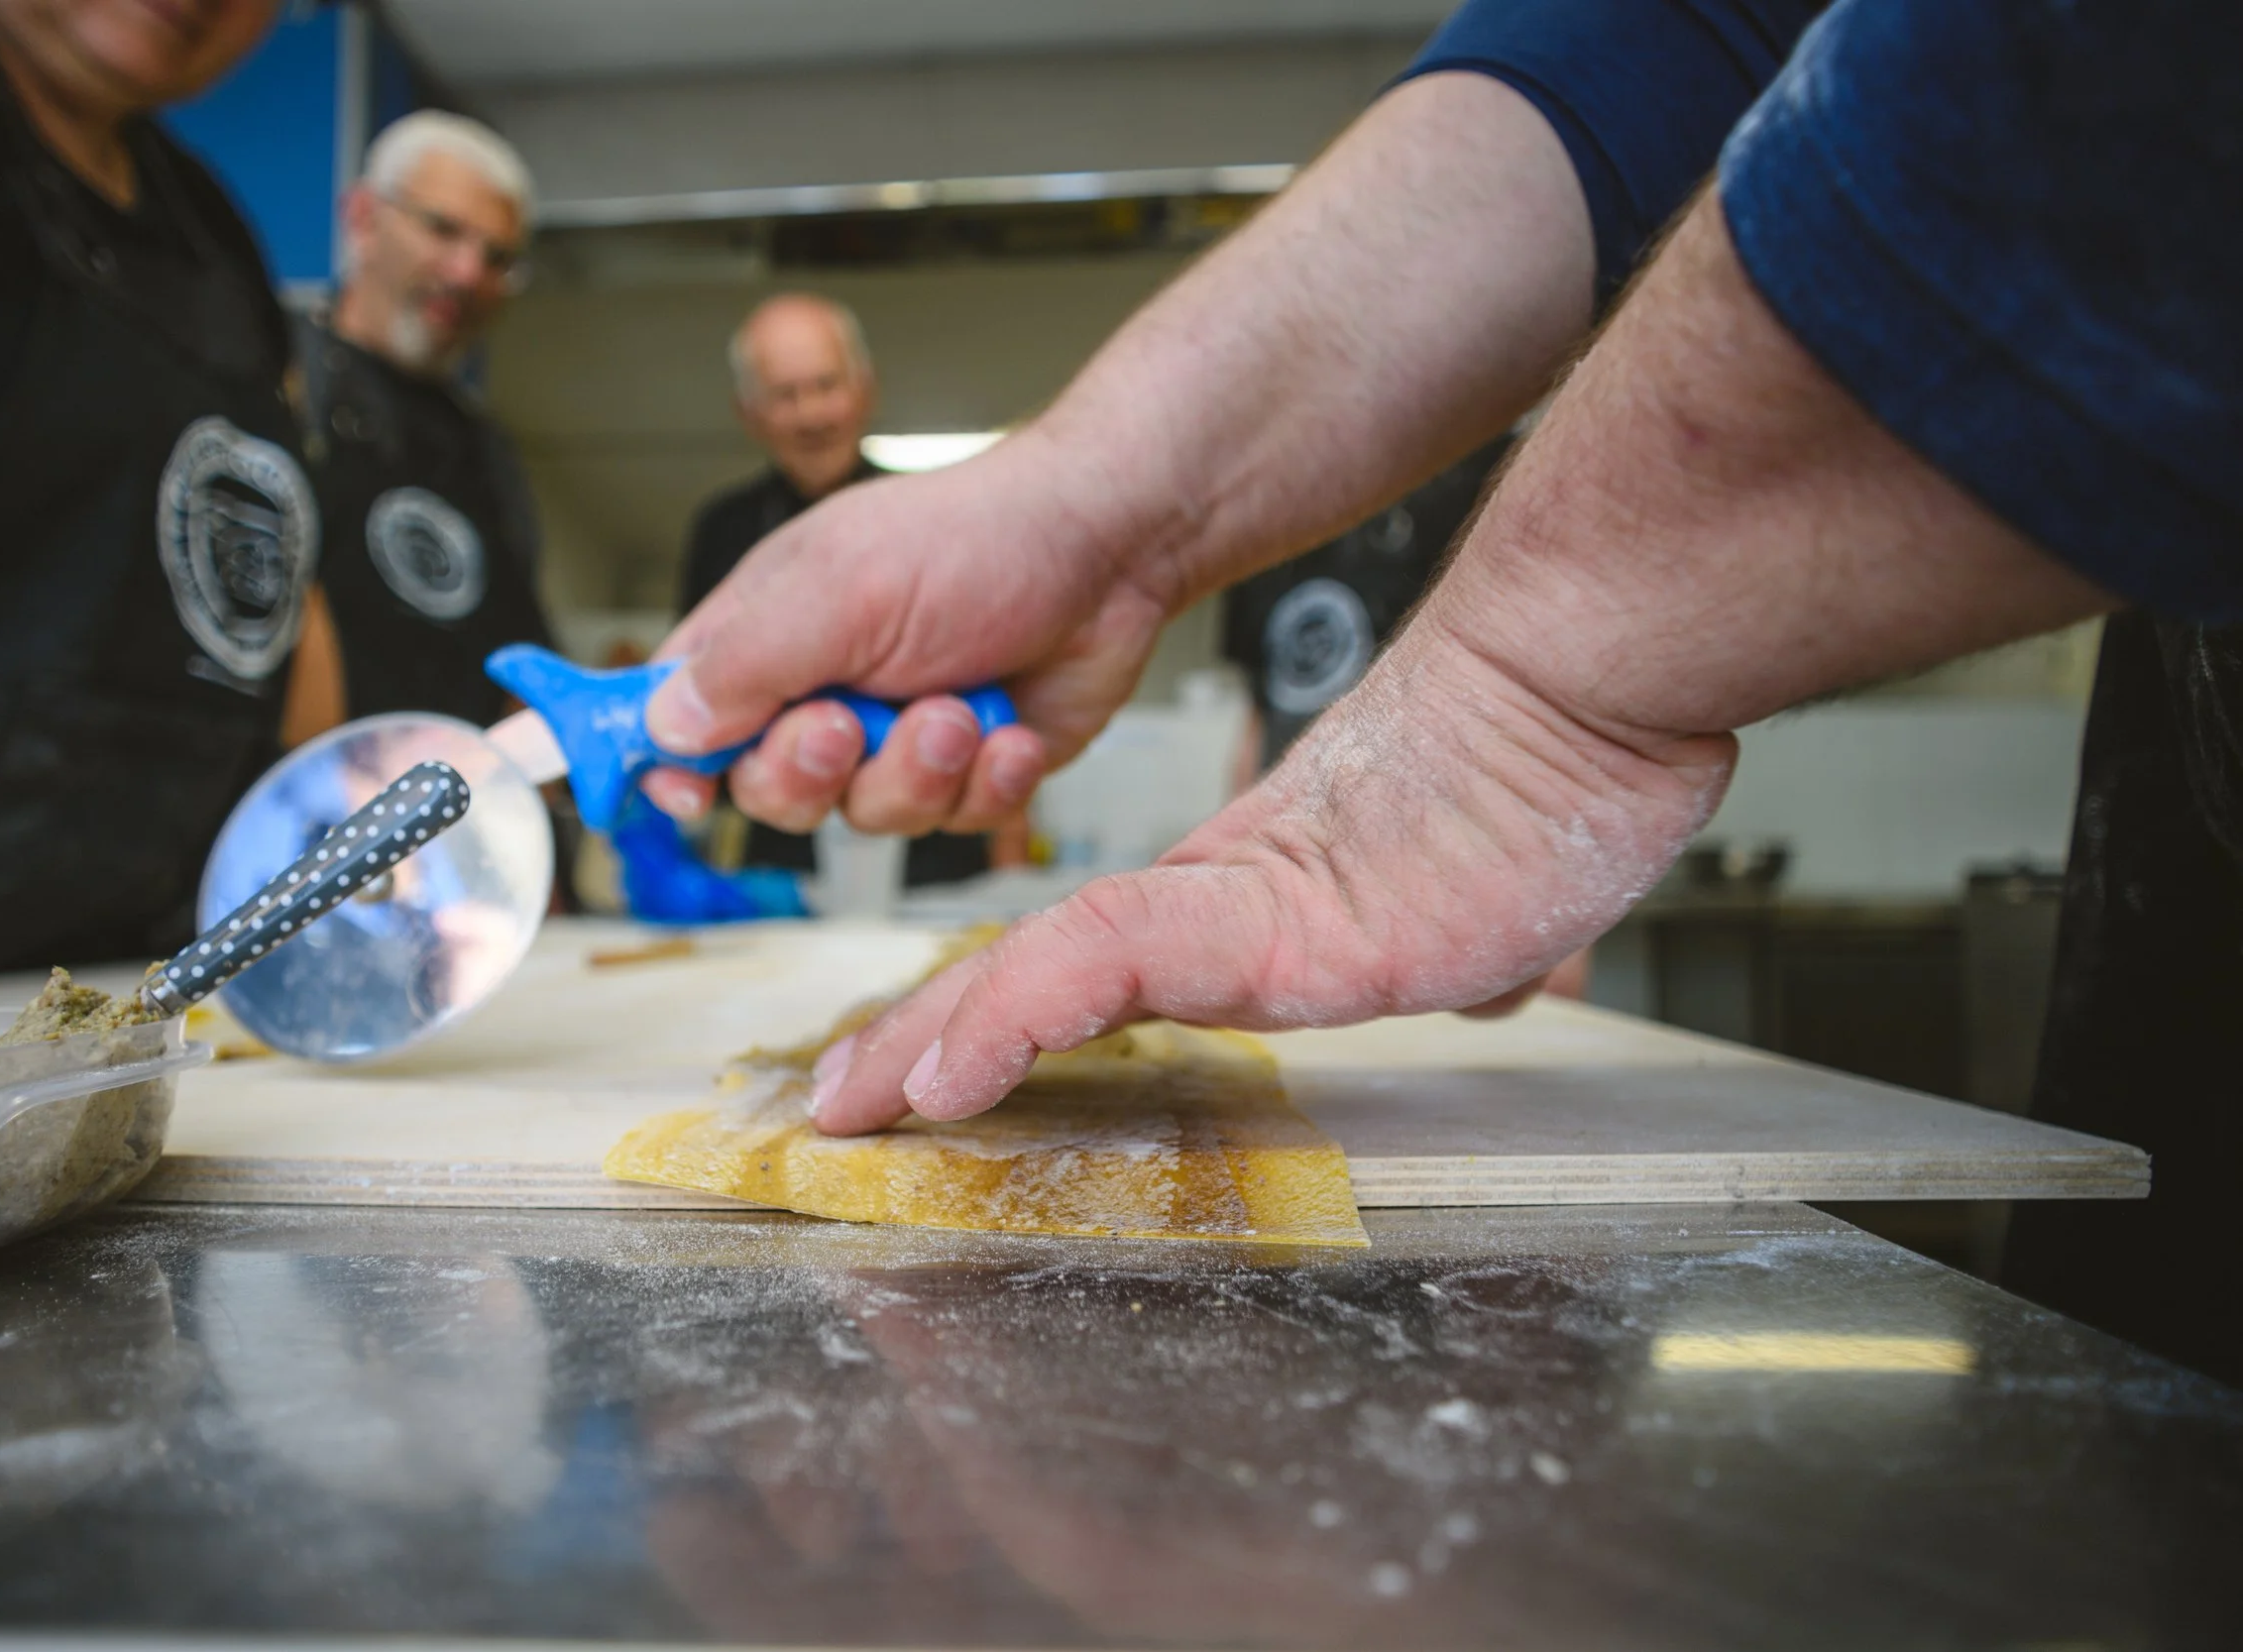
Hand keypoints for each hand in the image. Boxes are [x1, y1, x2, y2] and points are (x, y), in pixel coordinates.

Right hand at [642, 427, 1177, 836]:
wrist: (1112, 549)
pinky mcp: (967, 773)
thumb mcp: (840, 590)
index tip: (678, 793)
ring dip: (914, 769)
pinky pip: (951, 821)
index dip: (668, 761)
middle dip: (808, 770)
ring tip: (958, 711)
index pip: (678, 714)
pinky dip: (985, 781)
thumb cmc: (978, 539)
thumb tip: (663, 729)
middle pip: (767, 789)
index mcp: (768, 632)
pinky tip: (1008, 732)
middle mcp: (823, 690)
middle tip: (845, 725)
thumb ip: (745, 664)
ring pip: (865, 815)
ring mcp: (896, 738)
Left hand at [805, 625, 1733, 1132]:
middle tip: (833, 1101)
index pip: (1084, 975)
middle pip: (1034, 977)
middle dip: (922, 1042)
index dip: (991, 1023)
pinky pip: (1105, 960)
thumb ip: (1468, 946)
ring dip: (934, 1039)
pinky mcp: (1260, 908)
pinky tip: (947, 1076)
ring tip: (853, 1100)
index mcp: (1246, 911)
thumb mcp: (1481, 913)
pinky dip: (1016, 1014)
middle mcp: (1215, 910)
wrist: (1580, 699)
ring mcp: (1233, 911)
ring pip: (1042, 970)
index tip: (916, 1081)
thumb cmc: (1538, 799)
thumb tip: (1507, 981)